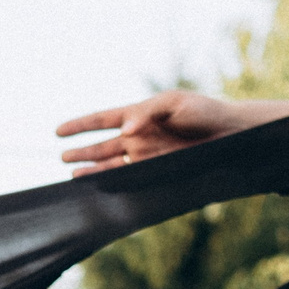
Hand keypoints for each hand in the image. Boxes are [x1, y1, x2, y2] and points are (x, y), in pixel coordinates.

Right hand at [56, 91, 245, 176]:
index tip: (58, 131)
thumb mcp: (174, 103)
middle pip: (102, 146)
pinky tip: (99, 185)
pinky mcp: (157, 170)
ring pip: (112, 164)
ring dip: (93, 170)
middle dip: (82, 152)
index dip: (80, 125)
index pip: (102, 120)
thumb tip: (125, 129)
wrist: (229, 133)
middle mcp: (138, 136)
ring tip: (72, 175)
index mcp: (138, 114)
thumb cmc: (203, 112)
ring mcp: (146, 155)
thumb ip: (146, 113)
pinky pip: (129, 178)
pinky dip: (113, 182)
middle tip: (61, 157)